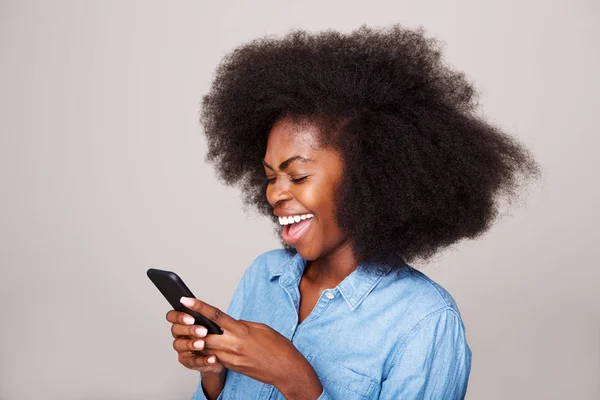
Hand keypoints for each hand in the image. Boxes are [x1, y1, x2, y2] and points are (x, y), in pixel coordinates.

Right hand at [166, 308, 224, 374]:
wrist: (221, 355)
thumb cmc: (214, 334)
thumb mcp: (212, 322)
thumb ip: (206, 315)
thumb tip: (206, 308)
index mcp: (183, 322)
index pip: (172, 316)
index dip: (178, 316)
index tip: (191, 319)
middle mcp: (179, 334)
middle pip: (175, 329)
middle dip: (189, 330)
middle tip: (203, 331)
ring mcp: (182, 349)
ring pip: (180, 345)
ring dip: (191, 344)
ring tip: (203, 344)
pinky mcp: (188, 362)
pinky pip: (193, 361)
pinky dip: (203, 360)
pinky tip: (212, 358)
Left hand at [179, 296, 321, 394]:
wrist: (285, 369)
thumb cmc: (277, 347)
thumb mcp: (260, 328)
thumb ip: (241, 324)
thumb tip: (229, 323)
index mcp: (241, 331)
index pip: (215, 316)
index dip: (199, 307)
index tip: (186, 300)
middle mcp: (233, 345)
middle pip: (203, 334)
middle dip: (191, 327)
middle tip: (182, 318)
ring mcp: (231, 358)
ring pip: (206, 348)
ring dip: (197, 340)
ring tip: (191, 332)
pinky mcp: (232, 367)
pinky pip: (215, 357)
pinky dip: (208, 351)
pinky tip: (206, 346)